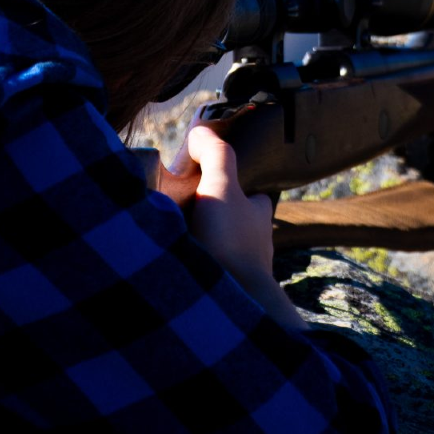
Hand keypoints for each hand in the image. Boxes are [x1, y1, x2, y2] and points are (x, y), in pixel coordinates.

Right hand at [174, 124, 306, 329]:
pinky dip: (196, 271)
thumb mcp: (221, 187)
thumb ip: (215, 155)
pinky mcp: (224, 296)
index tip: (216, 181)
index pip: (256, 198)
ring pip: (223, 253)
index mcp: (259, 217)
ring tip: (174, 240)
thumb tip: (200, 131)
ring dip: (205, 248)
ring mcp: (241, 273)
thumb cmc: (229, 242)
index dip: (242, 188)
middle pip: (236, 226)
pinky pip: (210, 277)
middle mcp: (255, 245)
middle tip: (186, 212)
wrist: (228, 302)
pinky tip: (175, 268)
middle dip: (217, 220)